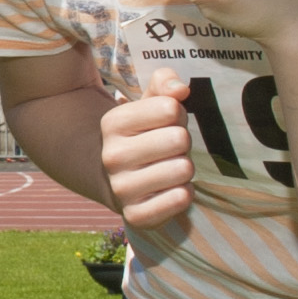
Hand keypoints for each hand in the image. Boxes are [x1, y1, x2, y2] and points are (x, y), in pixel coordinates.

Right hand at [94, 87, 196, 228]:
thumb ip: (164, 82)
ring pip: (183, 170)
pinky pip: (181, 199)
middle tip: (171, 148)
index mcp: (112, 123)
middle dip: (183, 141)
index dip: (177, 114)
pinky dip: (184, 193)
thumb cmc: (142, 135)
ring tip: (170, 167)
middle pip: (179, 139)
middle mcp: (112, 156)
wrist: (113, 180)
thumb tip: (181, 90)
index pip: (170, 108)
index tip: (167, 123)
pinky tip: (171, 189)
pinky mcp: (136, 216)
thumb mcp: (147, 103)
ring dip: (185, 168)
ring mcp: (122, 189)